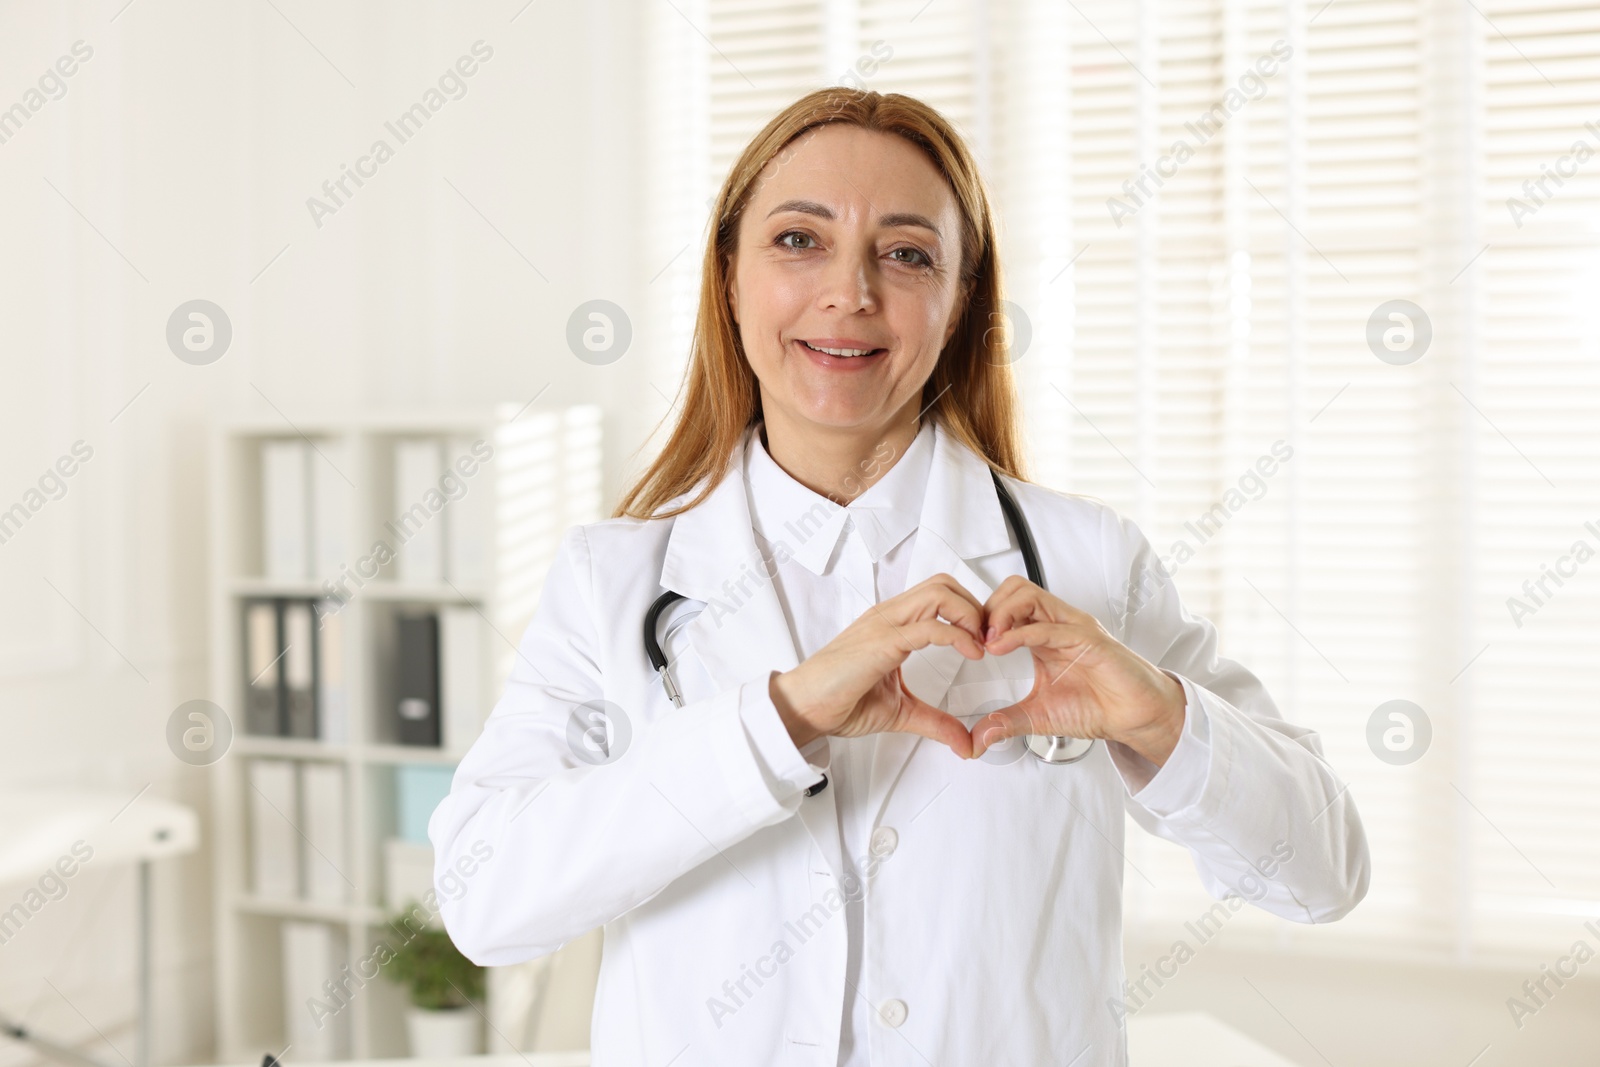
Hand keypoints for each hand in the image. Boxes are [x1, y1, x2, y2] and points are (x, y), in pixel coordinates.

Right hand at [769, 574, 985, 758]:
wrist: (802, 708)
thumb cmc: (838, 702)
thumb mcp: (901, 712)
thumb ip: (935, 722)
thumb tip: (966, 744)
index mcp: (893, 624)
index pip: (939, 595)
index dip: (969, 612)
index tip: (985, 644)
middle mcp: (889, 616)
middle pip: (944, 583)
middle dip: (975, 606)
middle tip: (988, 640)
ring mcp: (884, 624)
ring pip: (939, 592)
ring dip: (970, 614)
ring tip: (981, 645)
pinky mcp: (881, 642)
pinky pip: (928, 626)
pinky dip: (958, 635)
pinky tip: (971, 654)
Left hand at [969, 576, 1186, 765]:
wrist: (1136, 718)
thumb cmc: (1098, 706)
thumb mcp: (1039, 716)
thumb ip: (1006, 722)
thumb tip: (977, 740)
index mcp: (1043, 634)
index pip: (1006, 604)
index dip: (981, 619)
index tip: (965, 645)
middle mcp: (1057, 623)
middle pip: (1012, 588)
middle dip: (985, 609)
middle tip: (972, 639)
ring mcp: (1072, 627)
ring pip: (1026, 594)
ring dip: (999, 614)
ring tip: (985, 642)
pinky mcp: (1088, 639)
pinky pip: (1048, 626)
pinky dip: (1018, 633)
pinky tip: (1000, 648)